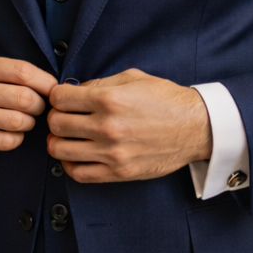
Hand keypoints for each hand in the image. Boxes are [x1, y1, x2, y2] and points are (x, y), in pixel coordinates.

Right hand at [0, 54, 58, 152]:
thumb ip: (2, 71)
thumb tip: (45, 83)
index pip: (22, 71)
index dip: (45, 82)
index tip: (51, 88)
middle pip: (24, 99)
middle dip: (39, 105)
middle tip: (37, 107)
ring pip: (17, 122)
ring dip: (28, 123)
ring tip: (23, 119)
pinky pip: (4, 141)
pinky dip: (15, 138)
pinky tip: (10, 132)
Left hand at [46, 69, 211, 182]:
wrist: (197, 128)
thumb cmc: (166, 100)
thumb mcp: (132, 78)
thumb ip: (99, 83)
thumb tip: (72, 92)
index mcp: (109, 99)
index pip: (59, 98)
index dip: (56, 96)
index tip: (63, 99)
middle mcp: (108, 126)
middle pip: (56, 124)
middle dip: (55, 118)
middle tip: (64, 117)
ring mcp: (112, 152)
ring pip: (60, 150)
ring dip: (58, 141)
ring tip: (66, 136)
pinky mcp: (119, 172)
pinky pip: (79, 174)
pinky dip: (69, 164)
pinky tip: (75, 155)